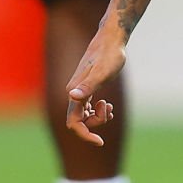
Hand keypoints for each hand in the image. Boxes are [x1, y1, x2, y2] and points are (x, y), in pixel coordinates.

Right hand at [63, 21, 126, 145]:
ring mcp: (78, 92)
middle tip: (109, 110)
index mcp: (74, 93)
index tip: (101, 142)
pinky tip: (108, 106)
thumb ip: (88, 86)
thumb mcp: (103, 72)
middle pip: (79, 122)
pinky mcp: (86, 89)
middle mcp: (73, 94)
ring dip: (97, 118)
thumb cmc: (109, 55)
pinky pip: (87, 110)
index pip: (74, 123)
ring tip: (110, 107)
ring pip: (83, 117)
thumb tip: (72, 96)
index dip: (85, 135)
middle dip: (95, 123)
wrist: (110, 40)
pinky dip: (98, 112)